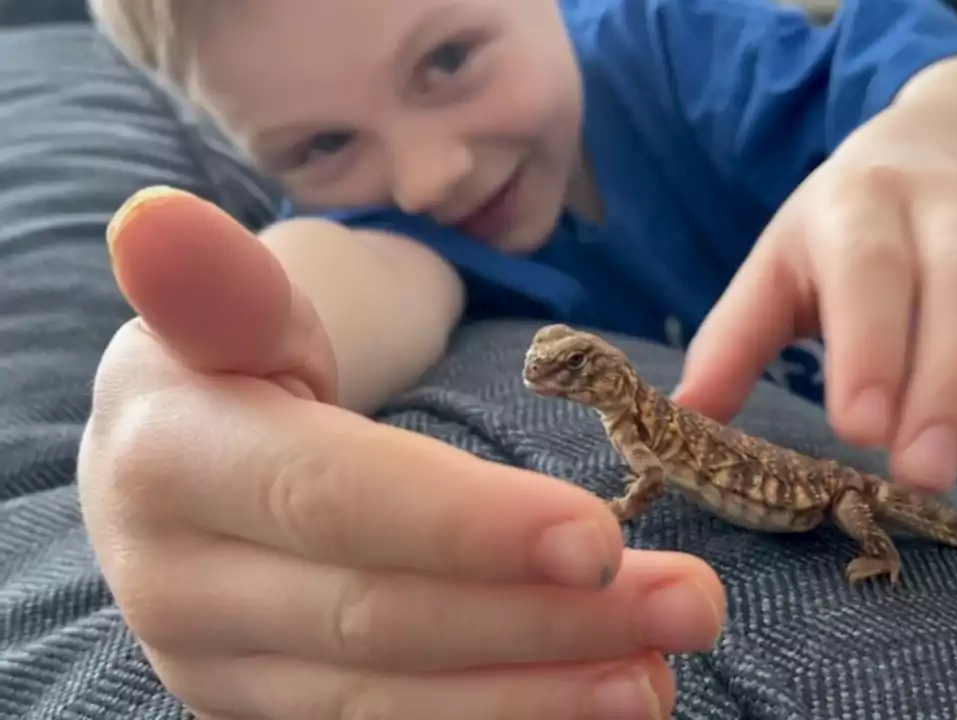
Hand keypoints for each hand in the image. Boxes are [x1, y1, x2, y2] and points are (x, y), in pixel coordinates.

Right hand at [78, 188, 724, 719]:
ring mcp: (217, 671)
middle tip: (689, 605)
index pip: (334, 498)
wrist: (190, 465)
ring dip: (541, 697)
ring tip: (660, 675)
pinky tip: (597, 705)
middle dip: (547, 620)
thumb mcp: (241, 311)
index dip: (467, 526)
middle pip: (381, 619)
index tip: (601, 537)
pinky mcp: (266, 715)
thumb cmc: (243, 366)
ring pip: (389, 703)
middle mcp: (177, 586)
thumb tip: (154, 227)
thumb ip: (226, 289)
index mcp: (169, 460)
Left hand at [672, 147, 956, 491]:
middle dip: (954, 382)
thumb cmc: (834, 237)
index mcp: (857, 208)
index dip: (871, 346)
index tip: (860, 432)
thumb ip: (735, 339)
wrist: (921, 157)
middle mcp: (944, 208)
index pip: (869, 270)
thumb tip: (687, 417)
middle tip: (928, 474)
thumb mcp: (773, 270)